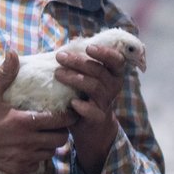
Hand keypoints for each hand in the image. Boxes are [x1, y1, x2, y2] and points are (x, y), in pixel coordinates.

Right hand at [0, 51, 72, 173]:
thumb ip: (5, 73)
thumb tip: (13, 53)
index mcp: (24, 122)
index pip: (59, 121)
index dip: (69, 116)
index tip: (71, 112)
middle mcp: (27, 142)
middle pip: (60, 140)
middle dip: (63, 132)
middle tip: (58, 125)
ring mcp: (22, 158)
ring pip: (50, 154)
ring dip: (51, 145)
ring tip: (45, 136)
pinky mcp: (14, 168)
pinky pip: (36, 165)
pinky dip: (37, 158)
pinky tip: (30, 149)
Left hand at [54, 42, 130, 173]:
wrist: (93, 129)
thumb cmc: (87, 97)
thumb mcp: (88, 79)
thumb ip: (82, 64)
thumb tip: (68, 45)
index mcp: (113, 75)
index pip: (116, 60)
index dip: (104, 52)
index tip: (89, 47)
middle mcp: (113, 87)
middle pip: (99, 71)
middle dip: (79, 62)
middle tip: (60, 57)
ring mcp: (106, 103)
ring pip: (95, 87)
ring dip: (75, 79)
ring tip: (58, 73)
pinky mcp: (98, 118)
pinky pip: (93, 111)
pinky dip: (83, 107)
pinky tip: (73, 102)